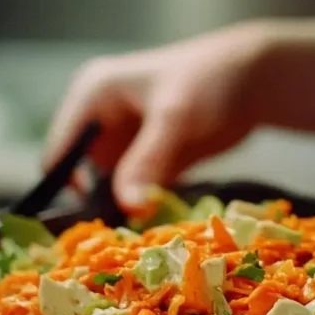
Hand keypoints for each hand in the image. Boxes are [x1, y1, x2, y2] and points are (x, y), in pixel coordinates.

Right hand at [42, 22, 275, 209]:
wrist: (256, 80)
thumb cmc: (210, 82)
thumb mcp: (175, 119)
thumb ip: (148, 160)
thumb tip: (127, 206)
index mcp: (91, 95)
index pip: (58, 151)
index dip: (66, 187)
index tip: (91, 222)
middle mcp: (101, 119)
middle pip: (80, 174)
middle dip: (96, 203)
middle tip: (118, 234)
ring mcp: (125, 141)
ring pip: (108, 187)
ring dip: (122, 208)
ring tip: (141, 229)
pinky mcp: (148, 159)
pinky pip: (135, 192)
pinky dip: (144, 206)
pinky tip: (160, 221)